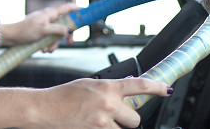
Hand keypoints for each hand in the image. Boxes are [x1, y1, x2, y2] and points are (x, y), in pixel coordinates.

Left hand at [3, 2, 78, 51]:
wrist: (11, 37)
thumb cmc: (25, 31)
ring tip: (47, 50)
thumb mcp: (43, 30)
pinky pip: (49, 38)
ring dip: (54, 43)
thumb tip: (68, 31)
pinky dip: (48, 45)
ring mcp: (45, 25)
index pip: (67, 8)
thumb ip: (57, 29)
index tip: (86, 12)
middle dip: (66, 35)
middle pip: (65, 24)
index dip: (77, 9)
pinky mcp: (40, 32)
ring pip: (57, 34)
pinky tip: (43, 50)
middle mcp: (48, 17)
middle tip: (70, 43)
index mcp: (50, 13)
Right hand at [34, 77, 171, 127]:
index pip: (139, 85)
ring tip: (98, 122)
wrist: (44, 108)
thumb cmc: (62, 96)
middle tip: (113, 116)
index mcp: (107, 87)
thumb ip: (107, 89)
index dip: (156, 87)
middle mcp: (108, 103)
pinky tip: (92, 126)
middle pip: (135, 119)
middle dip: (126, 120)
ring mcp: (102, 121)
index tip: (166, 89)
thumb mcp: (87, 85)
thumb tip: (122, 93)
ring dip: (115, 128)